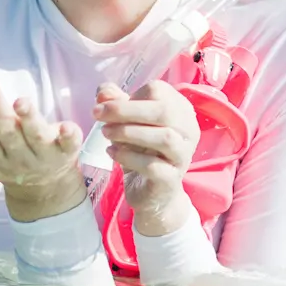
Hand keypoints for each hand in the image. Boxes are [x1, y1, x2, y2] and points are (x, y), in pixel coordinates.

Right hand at [0, 74, 86, 221]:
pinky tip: (66, 125)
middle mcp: (19, 158)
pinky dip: (69, 135)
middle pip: (6, 132)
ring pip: (34, 136)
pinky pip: (69, 144)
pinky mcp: (66, 152)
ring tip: (20, 101)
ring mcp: (44, 156)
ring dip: (27, 120)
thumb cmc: (6, 162)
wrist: (44, 188)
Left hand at [95, 81, 200, 236]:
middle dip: (125, 110)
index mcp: (180, 111)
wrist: (153, 195)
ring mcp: (183, 156)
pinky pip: (152, 165)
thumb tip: (103, 91)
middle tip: (97, 114)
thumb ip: (117, 105)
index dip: (129, 95)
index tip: (105, 106)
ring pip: (164, 138)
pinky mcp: (171, 179)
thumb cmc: (143, 153)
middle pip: (163, 111)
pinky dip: (128, 156)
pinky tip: (112, 152)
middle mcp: (188, 131)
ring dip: (128, 132)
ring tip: (105, 133)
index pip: (159, 90)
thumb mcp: (128, 125)